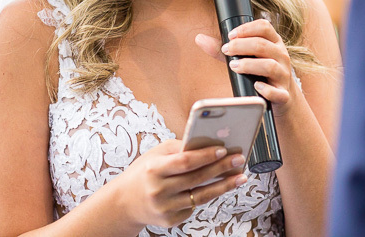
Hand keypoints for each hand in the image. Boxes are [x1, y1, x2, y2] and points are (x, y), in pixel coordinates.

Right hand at [118, 138, 247, 227]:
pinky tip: (220, 187)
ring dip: (224, 185)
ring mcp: (165, 208)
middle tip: (239, 159)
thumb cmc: (143, 173)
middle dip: (222, 167)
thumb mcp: (156, 154)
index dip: (205, 156)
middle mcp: (159, 190)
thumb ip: (180, 148)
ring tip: (240, 176)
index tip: (223, 149)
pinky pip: (195, 206)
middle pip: (197, 178)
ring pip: (201, 196)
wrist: (124, 203)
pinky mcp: (171, 220)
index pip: (185, 162)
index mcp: (154, 170)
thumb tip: (207, 143)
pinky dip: (209, 195)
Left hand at [195, 19, 297, 115]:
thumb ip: (223, 49)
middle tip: (227, 50)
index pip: (264, 27)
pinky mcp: (283, 94)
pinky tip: (255, 86)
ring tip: (234, 66)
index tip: (230, 35)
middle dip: (241, 46)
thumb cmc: (261, 73)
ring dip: (249, 65)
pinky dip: (266, 89)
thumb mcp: (247, 57)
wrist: (283, 97)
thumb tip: (199, 38)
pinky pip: (277, 92)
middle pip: (263, 45)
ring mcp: (284, 75)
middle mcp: (281, 56)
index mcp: (273, 43)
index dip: (246, 29)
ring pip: (269, 65)